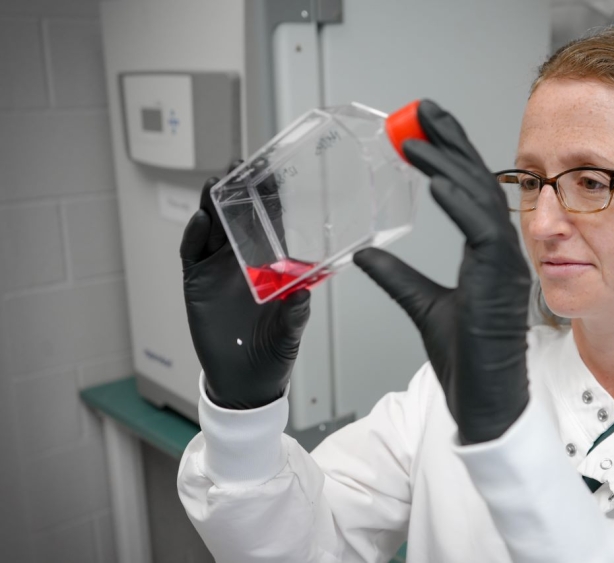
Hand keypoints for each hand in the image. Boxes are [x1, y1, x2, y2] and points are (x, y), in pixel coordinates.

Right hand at [180, 162, 310, 408]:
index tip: (273, 175)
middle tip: (236, 165)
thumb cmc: (273, 352)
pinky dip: (194, 237)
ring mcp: (217, 270)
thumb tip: (303, 294)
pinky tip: (200, 222)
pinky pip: (192, 254)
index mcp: (270, 265)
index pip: (271, 224)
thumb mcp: (290, 332)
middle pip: (236, 217)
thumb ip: (296, 313)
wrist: (245, 380)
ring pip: (212, 229)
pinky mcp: (197, 284)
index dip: (271, 200)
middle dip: (236, 191)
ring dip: (211, 205)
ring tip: (214, 184)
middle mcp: (243, 261)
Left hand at [354, 100, 531, 443]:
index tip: (423, 127)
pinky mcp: (502, 281)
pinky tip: (439, 181)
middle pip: (477, 181)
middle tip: (422, 111)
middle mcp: (500, 251)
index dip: (449, 154)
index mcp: (485, 253)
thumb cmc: (468, 357)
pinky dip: (461, 204)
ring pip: (481, 199)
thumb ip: (397, 276)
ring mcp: (505, 264)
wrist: (485, 402)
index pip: (467, 190)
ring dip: (449, 164)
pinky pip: (484, 232)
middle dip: (450, 142)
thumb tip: (366, 253)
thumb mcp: (421, 305)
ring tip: (418, 138)